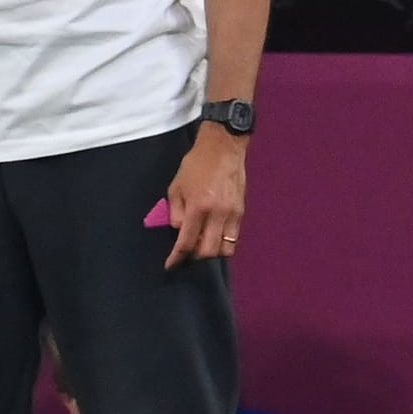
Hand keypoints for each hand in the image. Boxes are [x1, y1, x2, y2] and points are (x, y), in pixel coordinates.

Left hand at [164, 126, 246, 269]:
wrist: (223, 147)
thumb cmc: (196, 164)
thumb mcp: (176, 186)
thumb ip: (175, 211)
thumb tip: (179, 231)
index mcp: (198, 207)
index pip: (187, 242)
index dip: (177, 257)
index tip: (171, 265)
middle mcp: (217, 213)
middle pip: (209, 251)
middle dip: (196, 256)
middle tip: (188, 253)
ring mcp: (232, 213)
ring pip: (226, 248)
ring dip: (212, 251)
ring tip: (203, 245)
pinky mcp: (241, 210)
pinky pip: (234, 236)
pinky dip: (223, 241)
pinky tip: (214, 235)